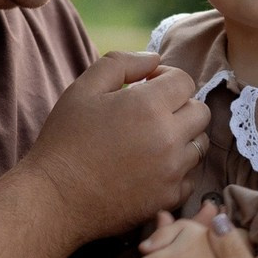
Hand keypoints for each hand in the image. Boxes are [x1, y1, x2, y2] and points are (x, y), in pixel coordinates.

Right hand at [24, 52, 209, 244]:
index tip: (146, 87)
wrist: (56, 198)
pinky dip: (178, 169)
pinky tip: (152, 167)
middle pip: (201, 112)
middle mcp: (169, 138)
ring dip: (183, 138)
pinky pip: (191, 176)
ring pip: (200, 145)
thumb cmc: (65, 140)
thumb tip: (155, 59)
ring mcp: (173, 171)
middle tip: (152, 113)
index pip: (185, 81)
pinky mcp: (170, 197)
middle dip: (181, 106)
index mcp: (149, 106)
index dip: (166, 79)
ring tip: (152, 141)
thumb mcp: (83, 88)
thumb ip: (121, 63)